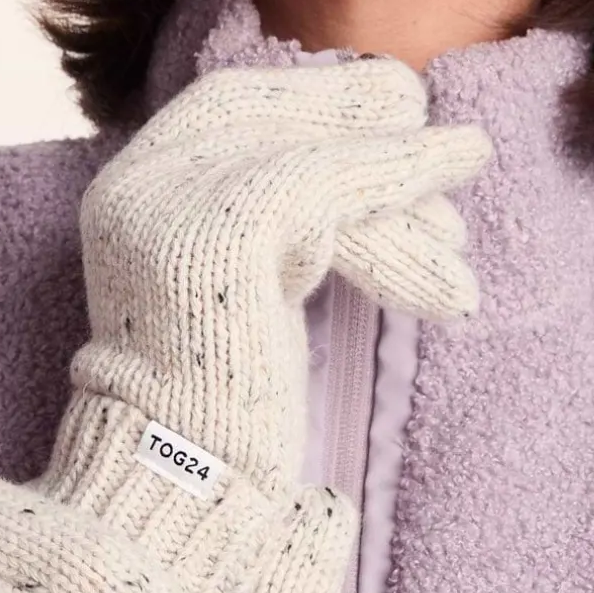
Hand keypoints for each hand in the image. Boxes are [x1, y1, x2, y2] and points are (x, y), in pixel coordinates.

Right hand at [29, 55, 491, 592]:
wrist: (181, 492)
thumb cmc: (227, 418)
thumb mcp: (249, 296)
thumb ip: (281, 233)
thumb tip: (367, 155)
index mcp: (127, 199)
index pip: (221, 108)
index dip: (311, 100)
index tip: (390, 110)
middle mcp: (136, 189)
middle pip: (266, 113)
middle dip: (359, 119)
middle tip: (449, 147)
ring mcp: (173, 205)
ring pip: (310, 155)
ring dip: (404, 174)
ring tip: (467, 203)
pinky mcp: (224, 233)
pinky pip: (334, 181)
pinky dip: (407, 172)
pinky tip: (463, 162)